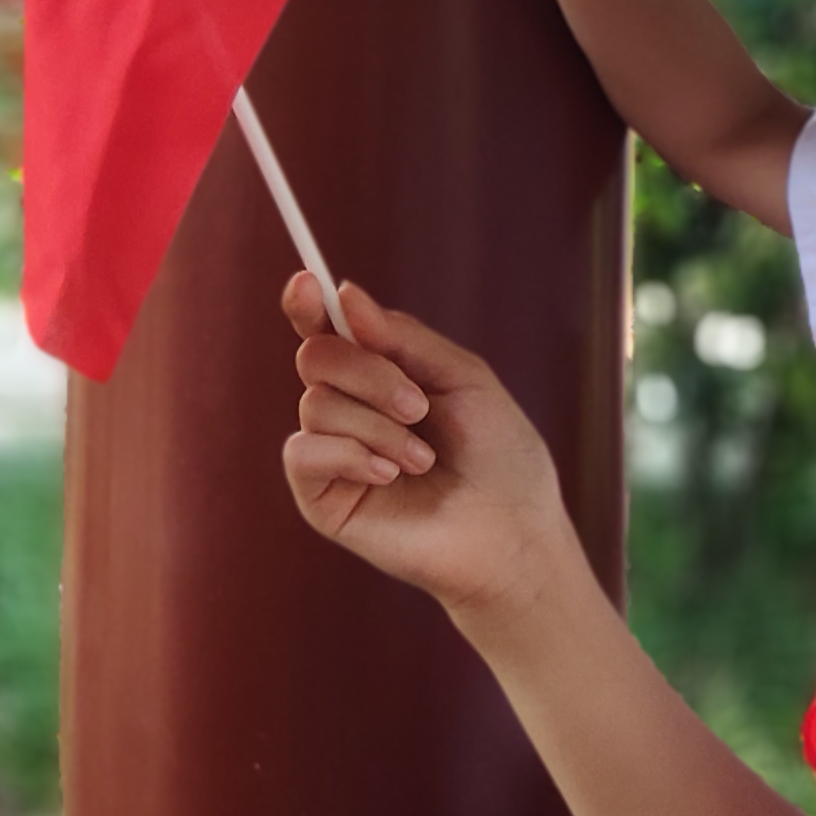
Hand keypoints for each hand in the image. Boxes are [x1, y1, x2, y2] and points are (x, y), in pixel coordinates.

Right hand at [277, 272, 588, 624]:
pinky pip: (304, 451)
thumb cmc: (499, 456)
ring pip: (316, 404)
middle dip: (370, 373)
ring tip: (422, 460)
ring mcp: (332, 454)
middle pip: (316, 356)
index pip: (327, 331)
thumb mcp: (462, 378)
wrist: (511, 532)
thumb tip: (345, 294)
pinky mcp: (320, 498)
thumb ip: (403, 338)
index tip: (308, 283)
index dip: (308, 304)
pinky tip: (390, 477)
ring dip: (379, 426)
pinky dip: (352, 454)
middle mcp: (349, 409)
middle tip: (419, 406)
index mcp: (380, 376)